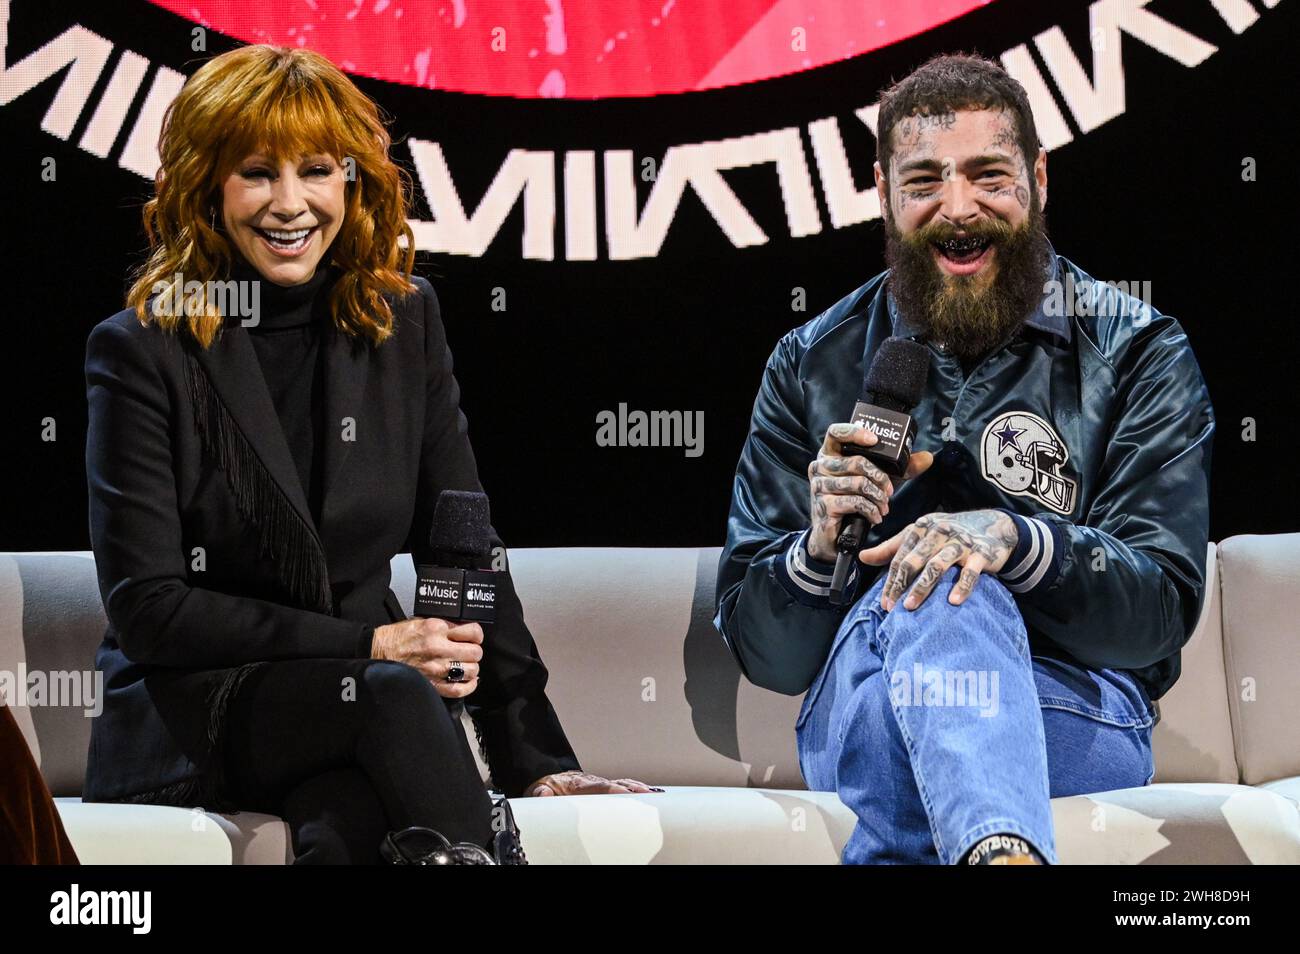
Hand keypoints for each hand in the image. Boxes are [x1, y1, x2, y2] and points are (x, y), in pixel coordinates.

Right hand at [370, 617, 482, 698]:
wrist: (377, 651)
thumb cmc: (398, 637)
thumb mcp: (422, 621)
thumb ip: (444, 625)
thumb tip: (464, 631)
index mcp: (436, 628)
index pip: (473, 631)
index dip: (477, 635)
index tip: (474, 637)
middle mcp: (438, 648)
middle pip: (475, 652)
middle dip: (475, 652)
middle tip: (469, 652)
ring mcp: (435, 668)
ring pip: (471, 670)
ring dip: (472, 668)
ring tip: (466, 665)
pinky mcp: (432, 684)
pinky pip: (459, 689)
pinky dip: (469, 686)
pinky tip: (469, 681)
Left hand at [524, 770, 660, 796]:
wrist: (546, 781)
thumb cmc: (544, 790)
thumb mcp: (535, 792)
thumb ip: (539, 793)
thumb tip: (544, 792)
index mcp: (577, 784)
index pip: (600, 787)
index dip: (614, 791)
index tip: (626, 795)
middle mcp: (592, 782)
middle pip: (616, 785)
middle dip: (633, 790)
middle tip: (649, 796)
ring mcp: (599, 784)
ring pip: (622, 785)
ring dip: (638, 789)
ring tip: (654, 796)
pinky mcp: (603, 789)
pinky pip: (623, 787)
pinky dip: (636, 789)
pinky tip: (649, 794)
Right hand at [806, 422, 933, 561]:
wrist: (836, 535)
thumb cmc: (854, 500)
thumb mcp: (877, 480)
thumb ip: (900, 468)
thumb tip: (927, 457)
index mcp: (830, 454)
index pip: (836, 432)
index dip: (855, 432)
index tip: (875, 440)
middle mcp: (820, 466)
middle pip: (856, 461)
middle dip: (880, 477)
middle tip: (889, 490)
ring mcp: (819, 486)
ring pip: (858, 483)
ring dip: (877, 497)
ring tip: (884, 506)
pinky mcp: (824, 505)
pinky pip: (854, 502)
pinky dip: (871, 510)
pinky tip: (876, 516)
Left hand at [858, 509, 1018, 611]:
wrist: (995, 526)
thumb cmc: (951, 533)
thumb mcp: (921, 534)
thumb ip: (892, 547)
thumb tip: (863, 557)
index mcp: (921, 527)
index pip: (900, 557)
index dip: (890, 580)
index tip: (883, 603)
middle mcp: (939, 532)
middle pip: (914, 561)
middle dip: (900, 585)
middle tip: (892, 607)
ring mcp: (961, 542)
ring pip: (937, 566)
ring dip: (922, 587)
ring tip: (910, 606)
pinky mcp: (981, 553)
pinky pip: (970, 572)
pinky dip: (961, 587)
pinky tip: (952, 602)